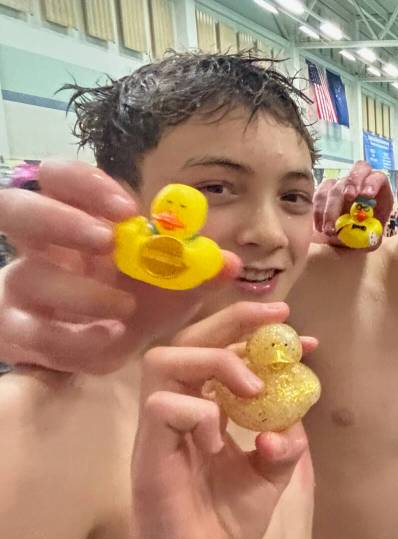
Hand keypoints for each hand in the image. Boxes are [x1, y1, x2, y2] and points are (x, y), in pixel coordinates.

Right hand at [0, 160, 241, 373]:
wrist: (107, 353)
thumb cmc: (135, 305)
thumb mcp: (173, 289)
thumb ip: (199, 274)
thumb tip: (230, 262)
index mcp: (75, 222)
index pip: (59, 179)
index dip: (85, 183)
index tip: (127, 208)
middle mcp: (40, 248)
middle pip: (14, 208)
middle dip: (58, 218)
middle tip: (106, 239)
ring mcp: (22, 289)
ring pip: (27, 276)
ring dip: (82, 292)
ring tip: (125, 307)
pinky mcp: (19, 332)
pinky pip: (32, 331)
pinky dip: (76, 336)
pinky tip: (110, 335)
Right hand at [124, 306, 312, 538]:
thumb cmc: (224, 527)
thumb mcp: (270, 478)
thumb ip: (286, 441)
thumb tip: (297, 409)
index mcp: (206, 411)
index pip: (223, 351)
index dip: (260, 337)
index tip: (305, 337)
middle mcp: (178, 412)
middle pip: (189, 339)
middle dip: (235, 320)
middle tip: (279, 321)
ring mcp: (158, 433)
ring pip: (164, 361)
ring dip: (217, 362)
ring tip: (254, 389)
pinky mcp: (147, 457)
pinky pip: (161, 409)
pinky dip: (199, 413)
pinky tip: (219, 441)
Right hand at [312, 160, 393, 249]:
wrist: (347, 245)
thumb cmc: (365, 239)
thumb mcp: (374, 238)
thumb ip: (372, 232)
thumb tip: (365, 229)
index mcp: (379, 192)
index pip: (378, 177)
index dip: (372, 182)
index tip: (367, 195)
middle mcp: (362, 184)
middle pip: (358, 170)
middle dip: (352, 182)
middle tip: (348, 197)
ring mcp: (342, 185)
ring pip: (335, 186)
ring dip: (332, 208)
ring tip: (331, 230)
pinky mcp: (325, 192)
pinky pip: (319, 195)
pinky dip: (319, 211)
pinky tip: (321, 228)